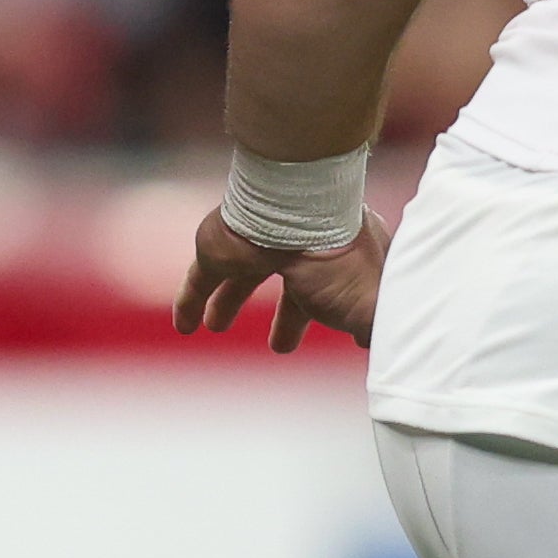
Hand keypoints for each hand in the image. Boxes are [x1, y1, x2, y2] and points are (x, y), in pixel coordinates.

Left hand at [177, 204, 393, 354]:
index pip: (342, 291)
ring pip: (242, 279)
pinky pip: (201, 278)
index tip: (342, 332)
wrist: (296, 212)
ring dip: (228, 304)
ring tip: (217, 326)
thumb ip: (374, 330)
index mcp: (343, 258)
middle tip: (279, 345)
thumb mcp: (370, 307)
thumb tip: (373, 345)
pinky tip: (183, 323)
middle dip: (287, 317)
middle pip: (293, 287)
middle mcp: (301, 249)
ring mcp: (259, 246)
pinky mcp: (221, 249)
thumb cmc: (340, 260)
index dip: (340, 313)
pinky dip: (189, 301)